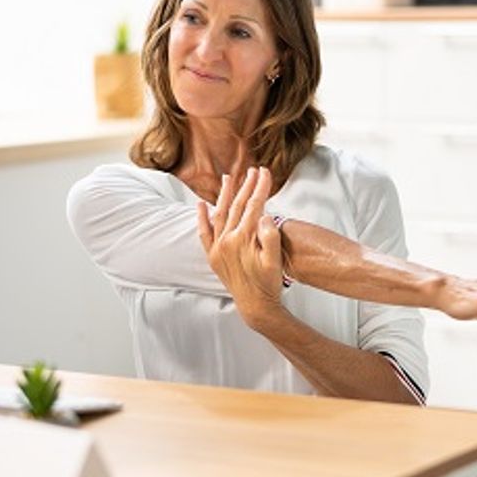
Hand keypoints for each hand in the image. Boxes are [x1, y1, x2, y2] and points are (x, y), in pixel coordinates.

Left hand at [197, 167, 286, 327]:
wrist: (255, 306)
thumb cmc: (268, 283)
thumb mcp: (275, 260)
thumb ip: (269, 236)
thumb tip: (265, 215)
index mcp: (243, 239)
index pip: (254, 206)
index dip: (260, 188)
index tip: (265, 172)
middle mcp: (226, 240)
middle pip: (237, 206)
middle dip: (247, 186)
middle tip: (254, 170)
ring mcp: (218, 248)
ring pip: (220, 214)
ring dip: (225, 195)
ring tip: (229, 177)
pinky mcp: (213, 256)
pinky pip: (204, 233)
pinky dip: (202, 218)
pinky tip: (201, 204)